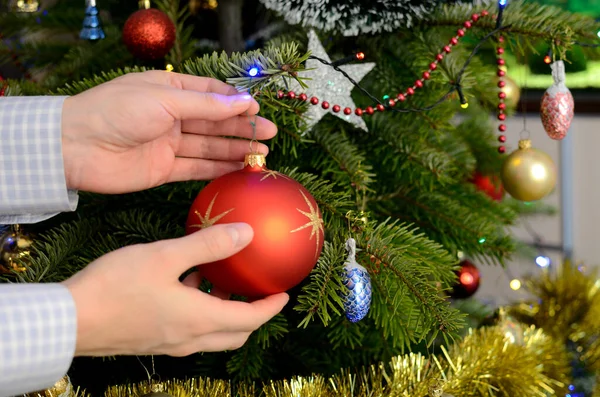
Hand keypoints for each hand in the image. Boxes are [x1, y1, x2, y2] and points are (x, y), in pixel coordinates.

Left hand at [61, 70, 275, 193]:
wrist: (76, 146)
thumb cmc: (116, 111)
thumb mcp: (165, 99)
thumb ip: (206, 105)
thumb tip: (243, 102)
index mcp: (170, 90)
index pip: (212, 94)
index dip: (237, 103)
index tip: (259, 111)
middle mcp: (172, 116)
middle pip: (215, 122)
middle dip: (243, 128)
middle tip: (271, 135)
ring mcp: (169, 144)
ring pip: (210, 146)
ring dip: (235, 150)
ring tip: (262, 155)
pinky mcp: (164, 169)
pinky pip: (197, 168)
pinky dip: (218, 169)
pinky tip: (239, 169)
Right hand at [61, 223, 287, 356]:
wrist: (69, 320)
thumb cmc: (117, 286)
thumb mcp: (166, 256)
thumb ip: (208, 245)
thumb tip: (246, 233)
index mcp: (199, 320)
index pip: (250, 320)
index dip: (270, 308)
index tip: (284, 293)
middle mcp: (189, 338)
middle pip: (234, 334)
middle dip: (253, 315)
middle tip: (258, 292)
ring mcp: (169, 344)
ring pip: (212, 334)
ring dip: (225, 313)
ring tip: (223, 283)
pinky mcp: (152, 341)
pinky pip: (190, 331)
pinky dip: (201, 312)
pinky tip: (186, 283)